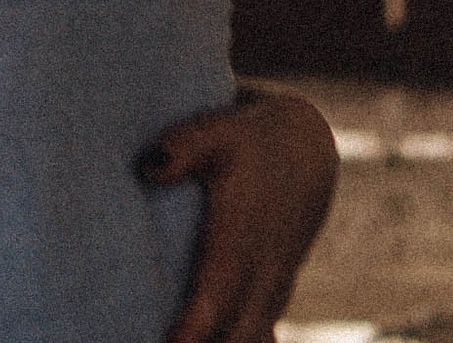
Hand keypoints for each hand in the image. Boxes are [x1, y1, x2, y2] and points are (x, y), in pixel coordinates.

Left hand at [147, 81, 339, 342]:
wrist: (305, 150)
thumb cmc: (250, 140)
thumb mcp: (217, 131)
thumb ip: (182, 148)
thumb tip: (147, 167)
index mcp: (242, 243)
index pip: (214, 303)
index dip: (190, 332)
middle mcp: (261, 276)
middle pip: (236, 337)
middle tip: (151, 341)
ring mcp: (272, 289)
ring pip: (251, 339)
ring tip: (173, 342)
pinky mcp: (273, 293)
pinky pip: (259, 334)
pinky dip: (237, 340)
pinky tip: (208, 339)